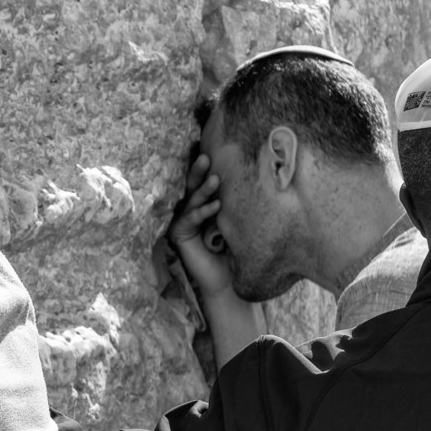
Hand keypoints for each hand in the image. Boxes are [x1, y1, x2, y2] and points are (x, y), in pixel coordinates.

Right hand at [168, 154, 233, 299]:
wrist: (230, 279)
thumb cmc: (236, 249)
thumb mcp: (237, 220)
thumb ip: (236, 202)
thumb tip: (251, 175)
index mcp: (204, 203)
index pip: (203, 182)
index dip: (206, 168)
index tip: (214, 151)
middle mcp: (191, 209)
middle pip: (192, 186)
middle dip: (198, 171)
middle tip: (206, 157)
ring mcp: (183, 221)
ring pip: (191, 200)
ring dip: (203, 190)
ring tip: (215, 180)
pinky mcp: (179, 234)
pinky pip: (189, 219)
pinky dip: (203, 211)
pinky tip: (216, 206)